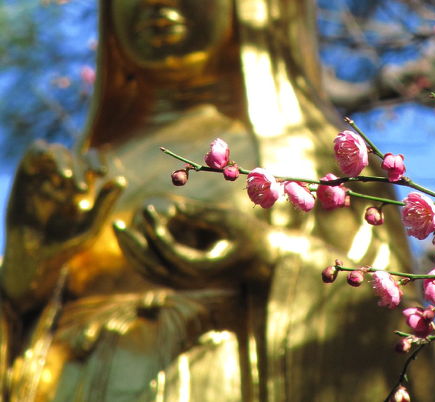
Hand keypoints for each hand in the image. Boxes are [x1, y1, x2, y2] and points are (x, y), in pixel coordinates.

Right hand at [2, 141, 124, 306]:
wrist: (33, 264)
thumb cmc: (64, 249)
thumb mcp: (89, 230)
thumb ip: (105, 206)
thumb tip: (121, 179)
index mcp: (79, 187)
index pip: (91, 159)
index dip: (98, 159)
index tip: (102, 174)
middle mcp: (61, 179)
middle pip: (76, 154)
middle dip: (82, 166)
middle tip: (81, 188)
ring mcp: (42, 176)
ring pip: (57, 150)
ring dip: (65, 159)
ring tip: (66, 179)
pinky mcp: (24, 176)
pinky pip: (35, 151)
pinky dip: (44, 153)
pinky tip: (51, 169)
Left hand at [114, 197, 273, 287]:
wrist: (261, 260)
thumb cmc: (249, 235)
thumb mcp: (230, 219)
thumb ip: (201, 214)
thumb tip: (174, 209)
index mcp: (206, 268)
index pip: (172, 255)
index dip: (157, 233)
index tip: (149, 210)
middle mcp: (192, 279)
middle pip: (154, 269)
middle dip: (133, 246)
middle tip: (117, 224)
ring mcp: (186, 281)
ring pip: (150, 272)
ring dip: (131, 252)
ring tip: (118, 229)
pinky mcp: (182, 277)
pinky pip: (154, 269)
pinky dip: (139, 255)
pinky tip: (130, 236)